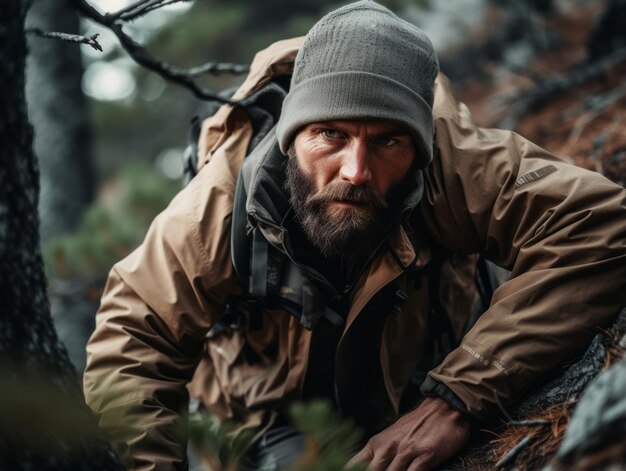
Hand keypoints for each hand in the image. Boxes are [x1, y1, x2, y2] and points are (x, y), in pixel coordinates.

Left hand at [347, 397, 469, 470]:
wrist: (443, 407)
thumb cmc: (417, 424)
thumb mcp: (391, 436)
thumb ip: (378, 453)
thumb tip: (364, 466)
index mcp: (377, 443)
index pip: (355, 464)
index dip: (345, 470)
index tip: (335, 469)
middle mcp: (389, 447)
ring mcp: (406, 451)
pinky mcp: (425, 455)